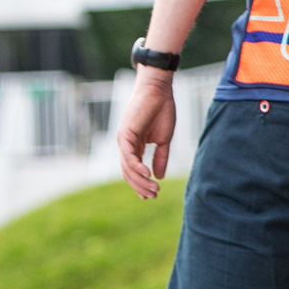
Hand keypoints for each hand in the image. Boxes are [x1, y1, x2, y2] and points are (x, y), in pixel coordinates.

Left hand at [115, 69, 177, 199]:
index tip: (151, 196)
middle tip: (153, 196)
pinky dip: (137, 166)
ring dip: (140, 180)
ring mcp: (124, 140)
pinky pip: (129, 155)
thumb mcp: (164, 140)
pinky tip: (147, 173)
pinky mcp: (125, 133)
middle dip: (140, 186)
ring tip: (154, 189)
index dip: (141, 184)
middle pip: (128, 172)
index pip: (133, 171)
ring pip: (128, 167)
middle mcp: (126, 145)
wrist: (159, 92)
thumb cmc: (162, 112)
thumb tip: (159, 176)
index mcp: (134, 147)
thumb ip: (161, 157)